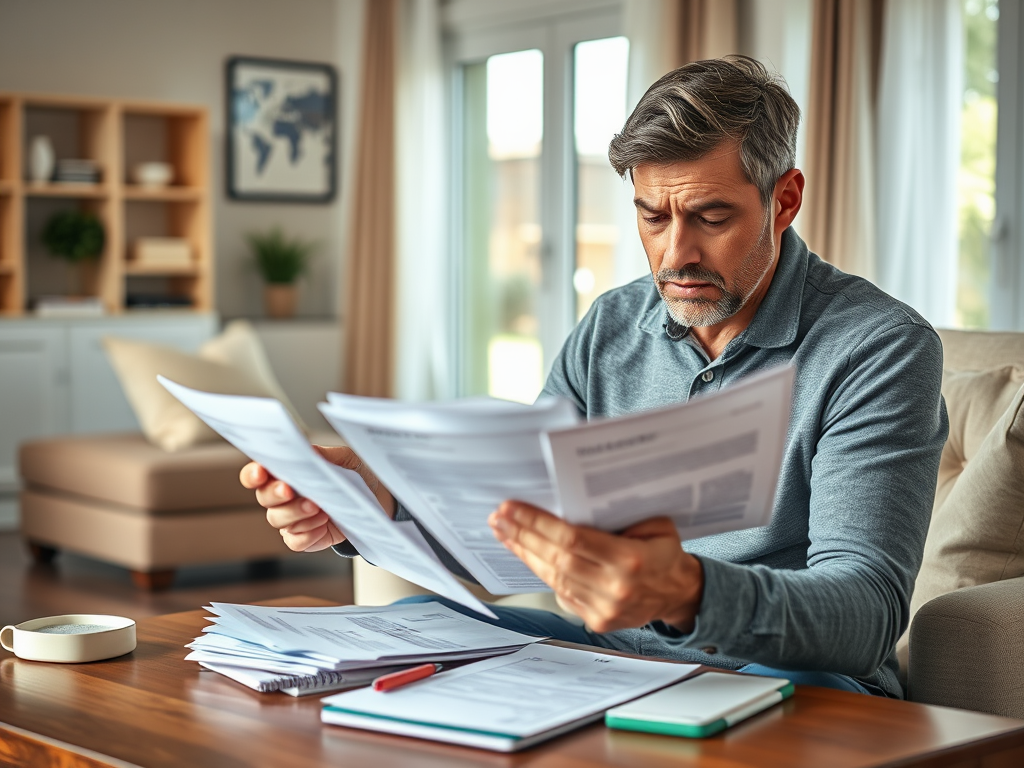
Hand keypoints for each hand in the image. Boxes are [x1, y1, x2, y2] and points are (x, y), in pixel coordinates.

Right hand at [239, 446, 395, 551]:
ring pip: (278, 520)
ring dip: (297, 514)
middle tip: (290, 490)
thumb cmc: (354, 474)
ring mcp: (292, 520)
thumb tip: (307, 451)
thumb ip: (323, 455)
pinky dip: (307, 534)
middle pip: (264, 498)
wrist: (377, 498)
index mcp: (286, 473)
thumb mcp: (344, 458)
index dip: (253, 474)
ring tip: (319, 508)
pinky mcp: (306, 538)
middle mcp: (283, 497)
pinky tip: (323, 525)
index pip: (256, 474)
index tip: (261, 473)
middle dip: (275, 494)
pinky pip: (295, 541)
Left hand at [488, 502, 703, 633]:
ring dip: (525, 553)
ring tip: (505, 532)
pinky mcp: (596, 620)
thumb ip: (620, 516)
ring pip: (553, 577)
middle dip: (522, 535)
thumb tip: (575, 504)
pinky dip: (541, 571)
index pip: (572, 539)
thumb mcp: (655, 524)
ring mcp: (604, 608)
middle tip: (499, 517)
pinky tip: (525, 553)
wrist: (678, 593)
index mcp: (630, 559)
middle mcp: (615, 588)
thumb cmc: (663, 553)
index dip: (538, 523)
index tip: (512, 508)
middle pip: (556, 559)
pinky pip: (560, 592)